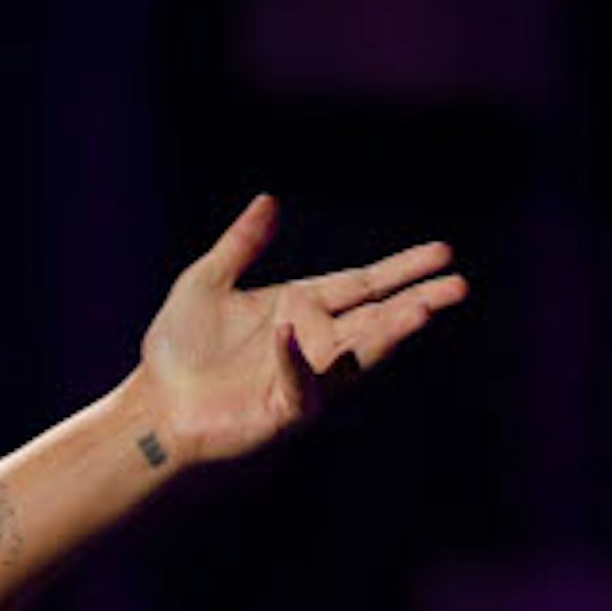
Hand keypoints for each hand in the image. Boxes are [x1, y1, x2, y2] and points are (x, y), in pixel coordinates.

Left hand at [136, 195, 467, 469]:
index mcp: (302, 308)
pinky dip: (296, 359)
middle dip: (416, 302)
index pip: (362, 284)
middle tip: (459, 286)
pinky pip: (301, 384)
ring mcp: (305, 378)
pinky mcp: (285, 411)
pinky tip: (292, 332)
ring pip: (357, 354)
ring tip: (423, 312)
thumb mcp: (205, 283)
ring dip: (388, 333)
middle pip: (375, 318)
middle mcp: (314, 342)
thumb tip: (269, 200)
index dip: (402, 269)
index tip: (443, 252)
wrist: (152, 404)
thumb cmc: (179, 349)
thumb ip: (240, 245)